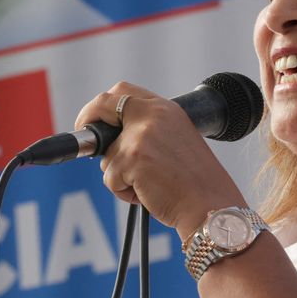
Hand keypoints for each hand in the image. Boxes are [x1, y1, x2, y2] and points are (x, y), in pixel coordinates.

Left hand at [74, 81, 247, 238]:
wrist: (211, 205)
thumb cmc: (195, 184)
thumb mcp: (177, 143)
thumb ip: (149, 132)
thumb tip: (111, 140)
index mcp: (167, 109)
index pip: (125, 92)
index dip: (103, 104)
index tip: (95, 117)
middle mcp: (154, 115)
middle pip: (104, 104)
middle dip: (88, 118)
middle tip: (85, 137)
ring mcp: (141, 135)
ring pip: (107, 155)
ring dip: (119, 175)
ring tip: (148, 185)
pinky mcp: (132, 159)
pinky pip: (110, 178)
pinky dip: (124, 192)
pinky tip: (148, 195)